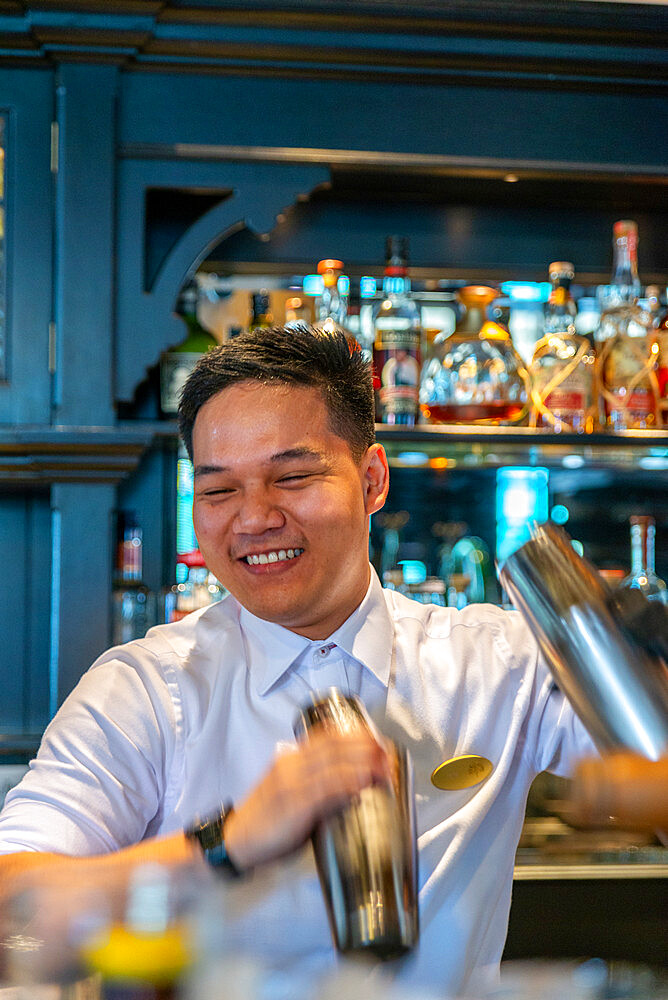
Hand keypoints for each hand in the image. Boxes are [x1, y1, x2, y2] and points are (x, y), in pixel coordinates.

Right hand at [224, 727, 392, 870]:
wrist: (237, 840)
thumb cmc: (267, 818)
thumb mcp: (290, 791)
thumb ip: (316, 784)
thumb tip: (352, 785)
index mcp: (291, 759)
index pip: (326, 738)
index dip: (354, 735)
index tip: (375, 738)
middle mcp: (291, 765)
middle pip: (334, 748)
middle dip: (364, 748)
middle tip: (388, 752)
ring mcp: (292, 784)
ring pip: (333, 766)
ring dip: (362, 765)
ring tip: (384, 768)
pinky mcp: (294, 805)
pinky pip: (325, 791)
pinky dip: (347, 786)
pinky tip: (363, 785)